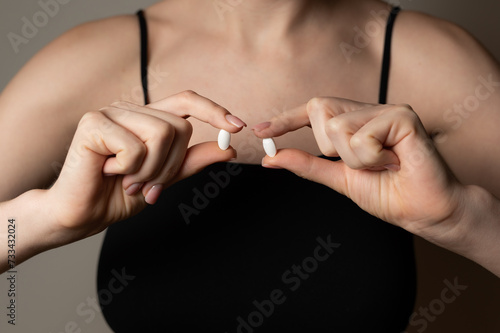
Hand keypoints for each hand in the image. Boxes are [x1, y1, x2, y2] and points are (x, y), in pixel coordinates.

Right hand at [47, 91, 245, 244]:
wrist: (83, 214)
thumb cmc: (119, 195)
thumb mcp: (165, 178)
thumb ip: (192, 161)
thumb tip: (228, 148)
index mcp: (147, 119)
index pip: (187, 101)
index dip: (214, 110)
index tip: (238, 127)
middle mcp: (131, 110)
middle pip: (180, 127)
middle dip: (170, 166)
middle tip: (147, 185)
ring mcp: (111, 112)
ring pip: (162, 134)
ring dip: (150, 170)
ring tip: (129, 180)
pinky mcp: (93, 122)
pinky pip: (135, 146)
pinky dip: (129, 169)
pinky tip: (110, 171)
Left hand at [253, 97, 465, 244]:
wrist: (424, 212)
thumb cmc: (388, 194)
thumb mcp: (339, 178)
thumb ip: (307, 165)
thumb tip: (271, 157)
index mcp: (355, 122)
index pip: (312, 111)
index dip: (284, 120)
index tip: (259, 132)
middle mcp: (368, 110)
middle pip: (319, 111)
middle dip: (330, 147)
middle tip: (362, 164)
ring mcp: (386, 109)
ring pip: (338, 128)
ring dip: (355, 160)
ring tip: (383, 165)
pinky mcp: (402, 115)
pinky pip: (362, 136)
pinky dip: (371, 158)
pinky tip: (394, 162)